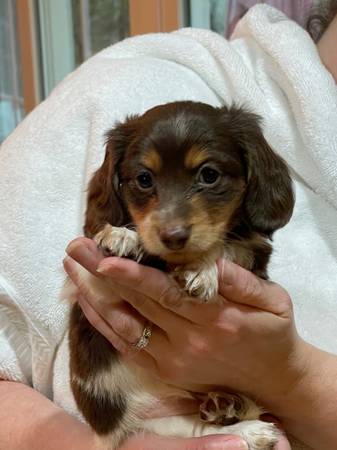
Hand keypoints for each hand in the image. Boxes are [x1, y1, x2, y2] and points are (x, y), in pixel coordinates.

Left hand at [64, 237, 295, 449]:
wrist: (273, 380)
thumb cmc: (272, 333)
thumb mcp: (273, 301)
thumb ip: (241, 281)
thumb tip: (209, 260)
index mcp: (216, 317)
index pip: (167, 292)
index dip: (135, 275)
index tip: (106, 257)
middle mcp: (189, 339)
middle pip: (139, 302)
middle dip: (103, 273)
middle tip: (77, 247)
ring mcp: (172, 358)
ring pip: (125, 325)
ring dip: (94, 296)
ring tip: (72, 268)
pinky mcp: (164, 370)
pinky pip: (126, 346)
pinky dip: (103, 324)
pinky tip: (85, 302)